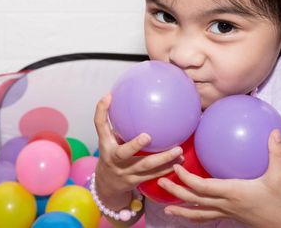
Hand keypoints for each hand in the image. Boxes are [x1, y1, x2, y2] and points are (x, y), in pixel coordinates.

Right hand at [93, 94, 183, 208]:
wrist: (107, 185)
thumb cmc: (112, 154)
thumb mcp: (109, 139)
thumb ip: (119, 124)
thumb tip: (135, 99)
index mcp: (106, 144)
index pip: (99, 125)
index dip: (101, 111)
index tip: (109, 96)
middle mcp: (113, 159)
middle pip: (123, 153)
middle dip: (135, 145)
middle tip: (148, 136)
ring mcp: (125, 172)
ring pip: (145, 167)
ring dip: (163, 159)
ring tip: (178, 151)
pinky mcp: (135, 181)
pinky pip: (153, 175)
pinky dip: (167, 168)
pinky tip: (180, 161)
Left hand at [158, 129, 280, 226]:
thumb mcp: (280, 175)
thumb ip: (276, 152)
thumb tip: (274, 131)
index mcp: (233, 192)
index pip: (203, 187)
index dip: (187, 179)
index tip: (175, 168)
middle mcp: (225, 204)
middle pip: (194, 200)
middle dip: (175, 192)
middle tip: (159, 183)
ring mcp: (227, 213)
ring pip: (199, 213)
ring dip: (181, 210)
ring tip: (166, 210)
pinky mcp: (230, 217)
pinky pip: (208, 217)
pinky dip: (195, 216)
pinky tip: (187, 215)